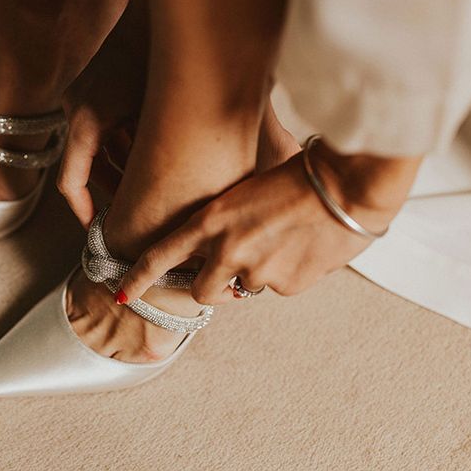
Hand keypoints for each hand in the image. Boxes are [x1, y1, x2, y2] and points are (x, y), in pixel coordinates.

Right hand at [58, 11, 146, 228]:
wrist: (135, 5)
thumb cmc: (145, 53)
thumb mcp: (151, 108)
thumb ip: (150, 147)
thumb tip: (162, 186)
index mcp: (85, 125)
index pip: (71, 183)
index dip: (83, 212)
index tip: (99, 230)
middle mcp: (77, 116)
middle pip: (88, 169)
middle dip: (112, 190)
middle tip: (135, 212)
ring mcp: (83, 102)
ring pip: (98, 149)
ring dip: (120, 166)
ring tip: (149, 183)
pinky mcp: (94, 90)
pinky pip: (103, 127)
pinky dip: (122, 142)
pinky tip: (149, 148)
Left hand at [118, 141, 421, 304]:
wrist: (347, 185)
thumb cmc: (297, 176)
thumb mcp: (245, 192)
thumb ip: (226, 226)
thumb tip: (227, 256)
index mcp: (212, 220)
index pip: (162, 255)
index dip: (139, 278)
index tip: (122, 294)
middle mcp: (228, 249)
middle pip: (202, 291)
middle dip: (212, 288)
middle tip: (230, 274)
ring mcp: (257, 271)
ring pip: (246, 286)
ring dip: (257, 273)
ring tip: (283, 239)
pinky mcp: (287, 285)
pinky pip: (280, 287)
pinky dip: (289, 272)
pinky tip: (305, 245)